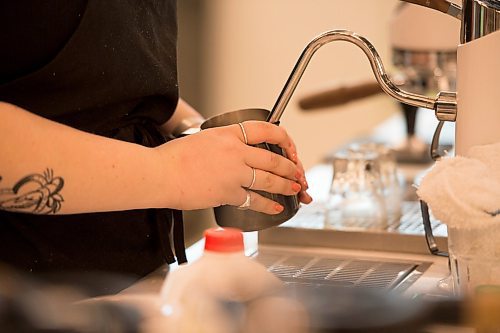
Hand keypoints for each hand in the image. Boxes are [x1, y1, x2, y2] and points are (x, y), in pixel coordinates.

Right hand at [156, 121, 311, 213]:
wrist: (160, 174)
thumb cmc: (173, 157)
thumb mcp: (202, 139)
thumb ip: (223, 144)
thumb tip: (236, 153)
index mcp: (228, 134)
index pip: (265, 129)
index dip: (284, 138)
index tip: (289, 147)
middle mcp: (235, 152)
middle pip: (274, 158)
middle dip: (291, 167)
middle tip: (298, 173)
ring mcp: (234, 173)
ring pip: (270, 179)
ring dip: (286, 185)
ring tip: (295, 189)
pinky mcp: (228, 193)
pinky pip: (255, 200)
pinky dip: (268, 205)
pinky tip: (275, 207)